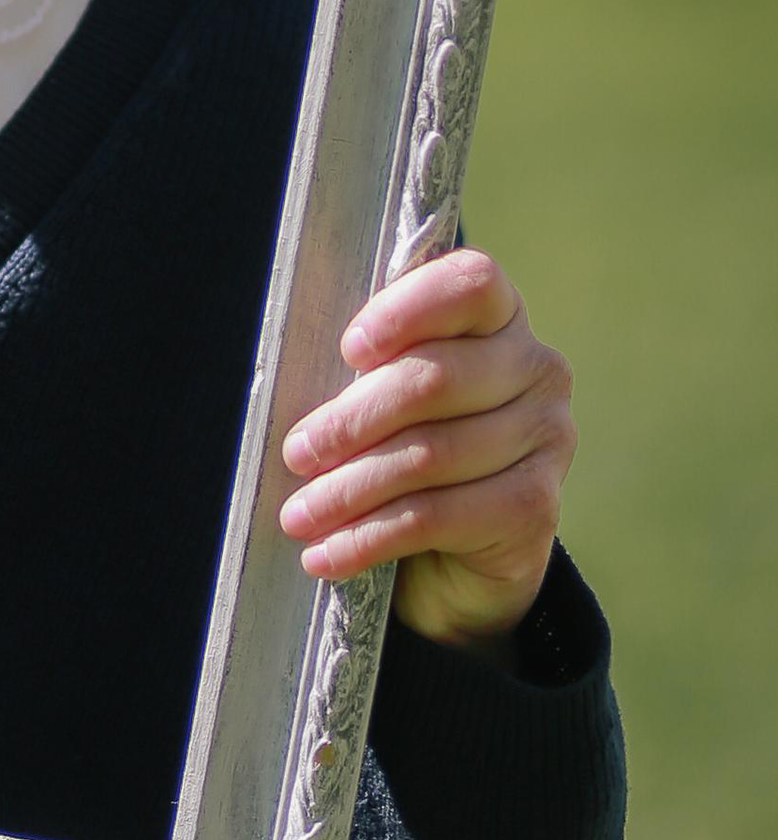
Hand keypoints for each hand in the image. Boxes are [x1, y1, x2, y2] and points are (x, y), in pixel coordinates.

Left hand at [278, 248, 575, 647]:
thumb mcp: (381, 394)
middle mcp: (537, 368)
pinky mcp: (537, 507)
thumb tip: (290, 383)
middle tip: (295, 453)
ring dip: (350, 490)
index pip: (471, 284)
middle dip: (352, 421)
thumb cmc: (402, 441)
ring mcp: (548, 438)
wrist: (456, 549)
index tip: (349, 349)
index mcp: (499, 316)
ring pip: (430, 455)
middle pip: (436, 380)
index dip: (409, 309)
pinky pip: (438, 517)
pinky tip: (324, 555)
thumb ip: (363, 369)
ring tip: (296, 514)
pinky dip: (369, 537)